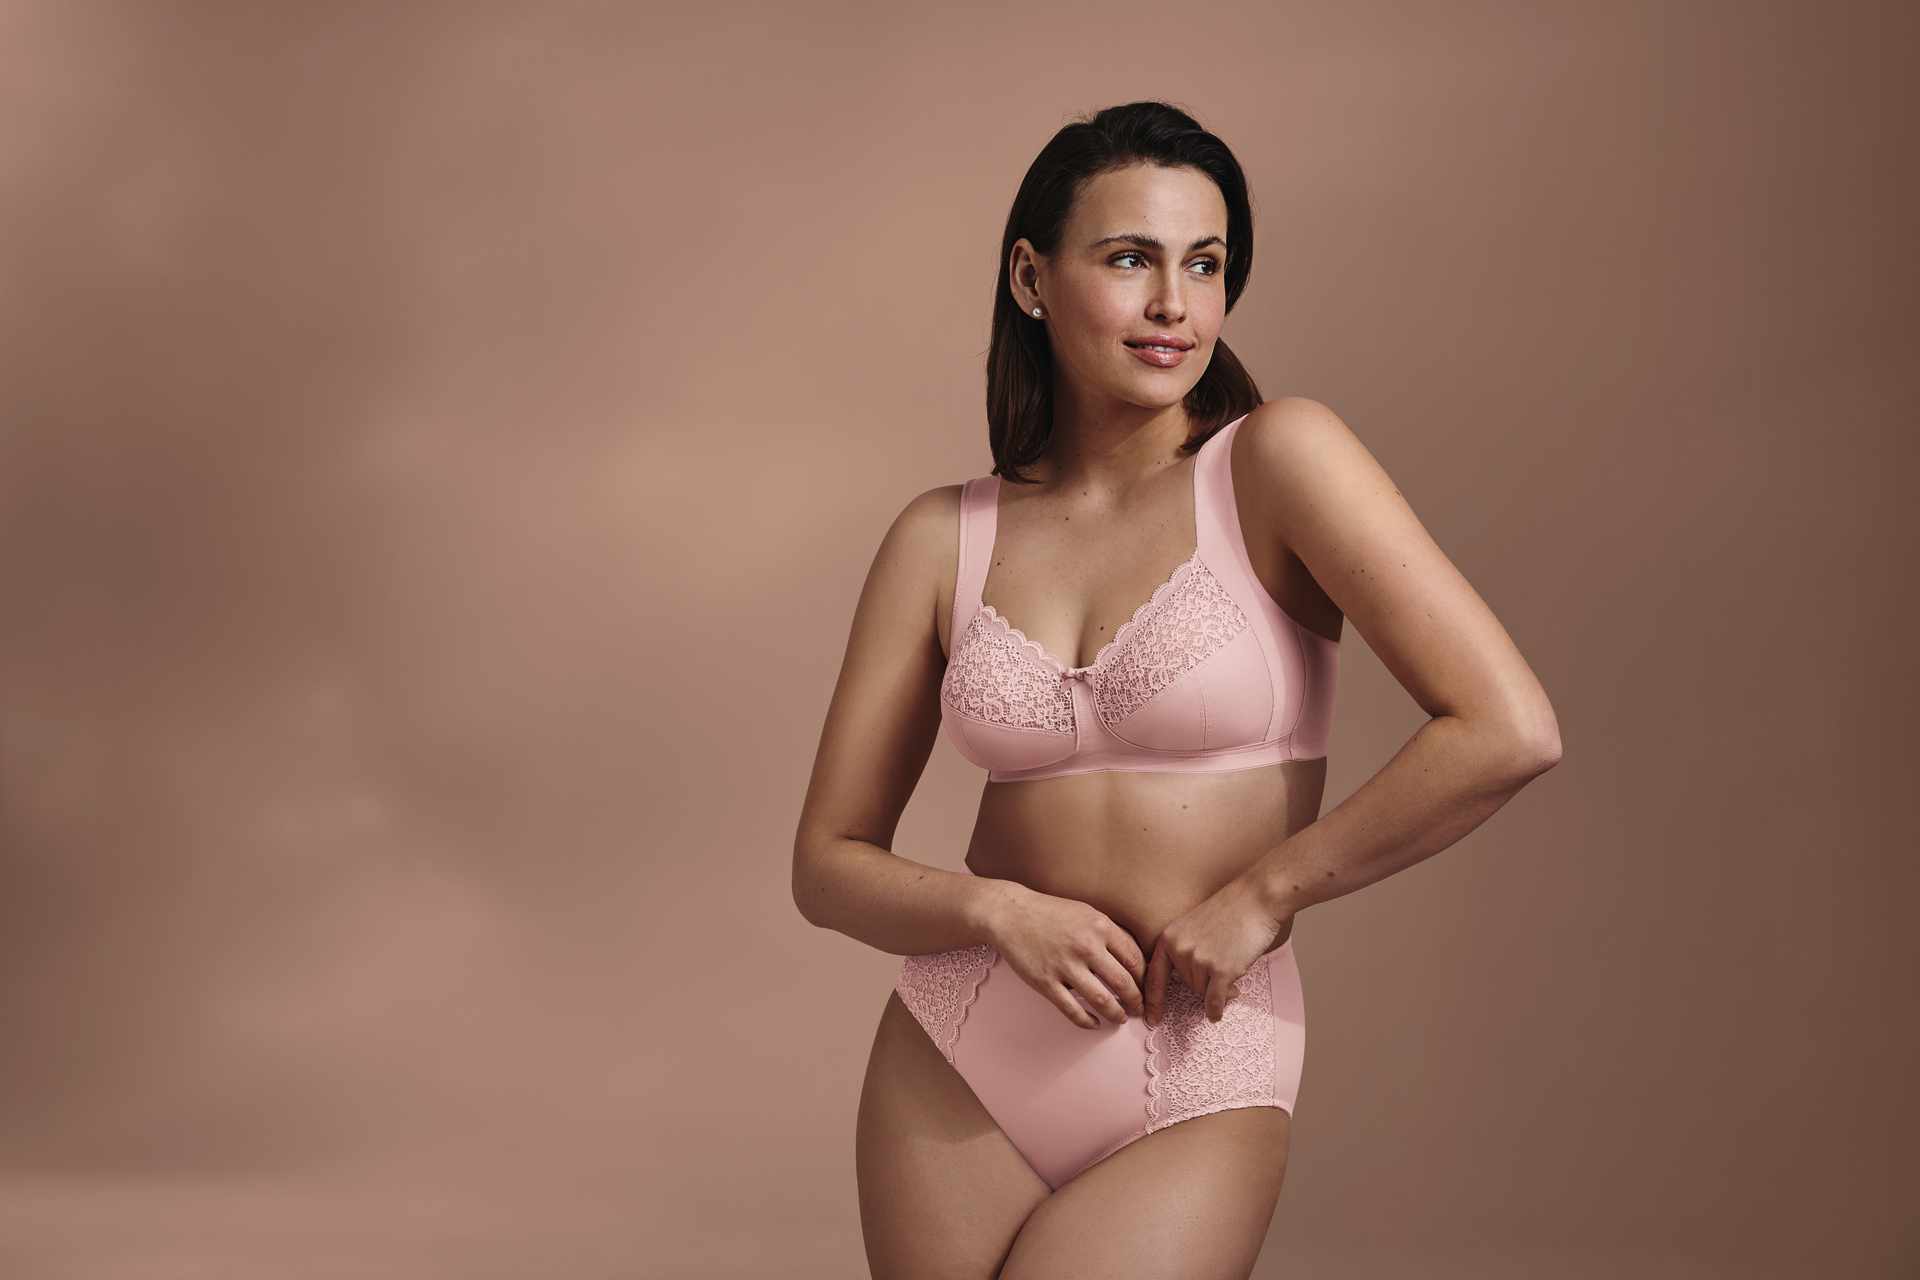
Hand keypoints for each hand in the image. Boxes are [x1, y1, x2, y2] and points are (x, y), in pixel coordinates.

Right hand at [981, 882, 1145, 1028]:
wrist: (1010, 914)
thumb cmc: (1050, 913)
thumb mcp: (1086, 913)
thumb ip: (1111, 934)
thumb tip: (1135, 960)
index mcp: (1100, 927)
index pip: (1135, 960)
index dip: (1145, 979)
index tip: (1147, 988)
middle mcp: (1086, 947)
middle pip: (1124, 984)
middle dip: (1136, 1002)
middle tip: (1139, 1010)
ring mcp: (1065, 966)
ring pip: (1102, 1001)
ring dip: (1117, 1014)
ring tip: (1121, 1018)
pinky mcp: (1046, 983)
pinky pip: (1073, 1010)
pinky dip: (1088, 1021)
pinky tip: (1094, 1023)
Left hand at [1143, 875, 1294, 1024]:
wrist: (1256, 897)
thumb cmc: (1231, 910)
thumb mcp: (1195, 926)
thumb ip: (1188, 952)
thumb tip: (1196, 986)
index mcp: (1169, 937)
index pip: (1154, 975)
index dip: (1153, 1000)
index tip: (1151, 1018)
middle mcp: (1179, 950)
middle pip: (1187, 985)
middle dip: (1205, 982)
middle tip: (1224, 967)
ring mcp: (1199, 960)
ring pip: (1203, 992)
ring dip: (1218, 988)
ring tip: (1234, 966)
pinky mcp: (1220, 970)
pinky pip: (1214, 1001)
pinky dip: (1216, 1010)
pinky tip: (1218, 1014)